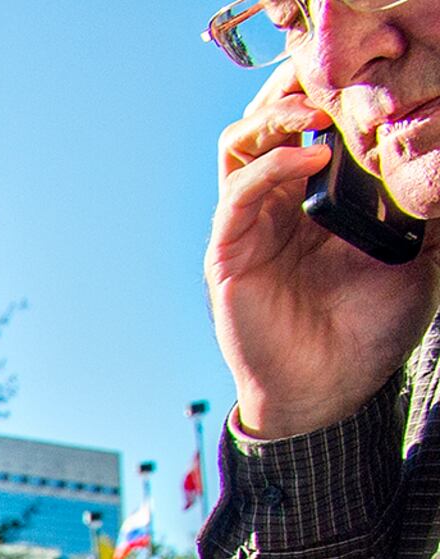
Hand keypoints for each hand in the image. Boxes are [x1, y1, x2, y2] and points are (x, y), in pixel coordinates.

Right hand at [213, 60, 439, 440]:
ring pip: (241, 148)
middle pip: (265, 126)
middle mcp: (276, 207)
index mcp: (315, 202)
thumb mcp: (420, 254)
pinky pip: (237, 196)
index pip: (308, 131)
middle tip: (331, 77)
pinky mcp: (230, 254)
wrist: (332, 389)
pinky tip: (310, 157)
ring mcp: (249, 229)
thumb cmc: (366, 330)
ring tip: (316, 111)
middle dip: (293, 94)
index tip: (364, 78)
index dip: (327, 97)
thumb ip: (427, 210)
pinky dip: (271, 167)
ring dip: (274, 119)